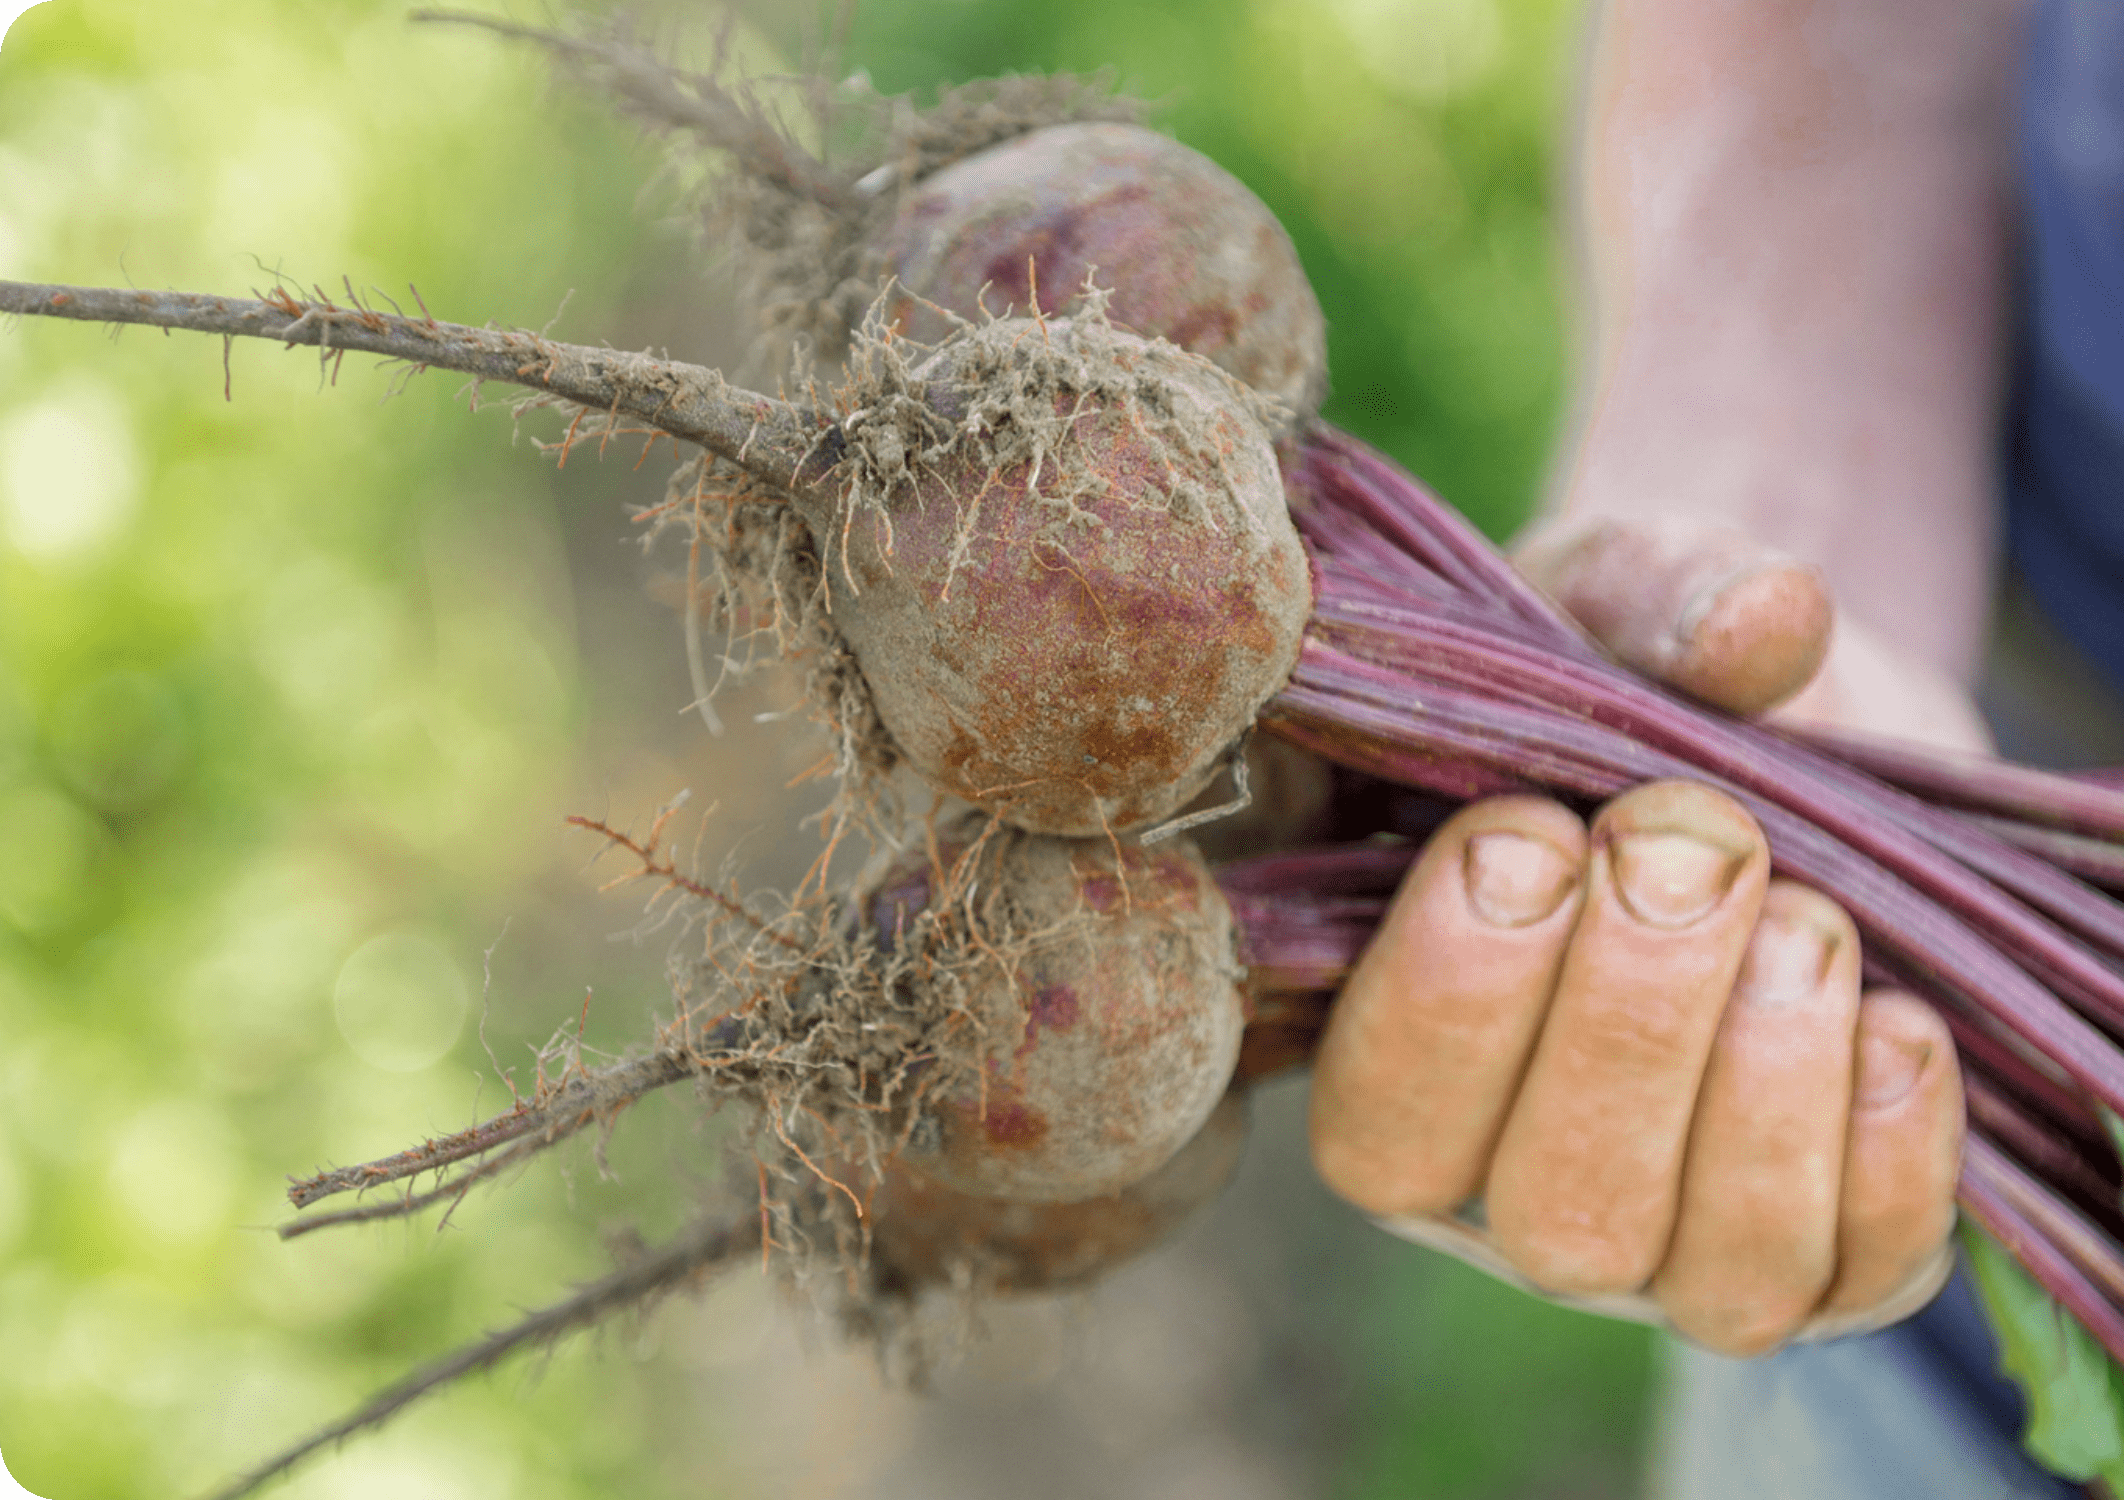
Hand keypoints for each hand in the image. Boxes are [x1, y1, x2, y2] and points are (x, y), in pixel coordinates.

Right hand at [1308, 517, 1968, 1355]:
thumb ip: (1645, 596)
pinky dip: (1890, 1150)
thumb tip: (1762, 620)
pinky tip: (1898, 1013)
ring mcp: (1681, 1242)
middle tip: (1692, 836)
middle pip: (1555, 1208)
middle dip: (1630, 1020)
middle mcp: (1519, 1190)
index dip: (1451, 998)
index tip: (1525, 829)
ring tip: (1806, 914)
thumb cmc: (1626, 691)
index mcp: (1400, 1063)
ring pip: (1712, 1271)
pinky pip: (1865, 1269)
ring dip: (1765, 1088)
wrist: (1783, 747)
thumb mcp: (1601, 614)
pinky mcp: (1835, 1254)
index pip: (1382, 1122)